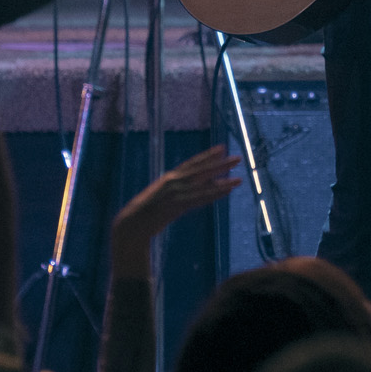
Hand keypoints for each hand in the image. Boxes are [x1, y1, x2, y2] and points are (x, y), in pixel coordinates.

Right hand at [111, 145, 241, 277]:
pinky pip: (200, 198)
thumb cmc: (146, 212)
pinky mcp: (177, 205)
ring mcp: (176, 192)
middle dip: (220, 163)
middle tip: (237, 157)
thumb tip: (196, 189)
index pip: (192, 163)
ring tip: (239, 177)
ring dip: (223, 180)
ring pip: (204, 183)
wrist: (131, 223)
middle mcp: (174, 181)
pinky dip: (214, 193)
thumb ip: (179, 191)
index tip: (221, 148)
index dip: (207, 155)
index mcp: (170, 178)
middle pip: (201, 169)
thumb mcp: (163, 197)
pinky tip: (227, 190)